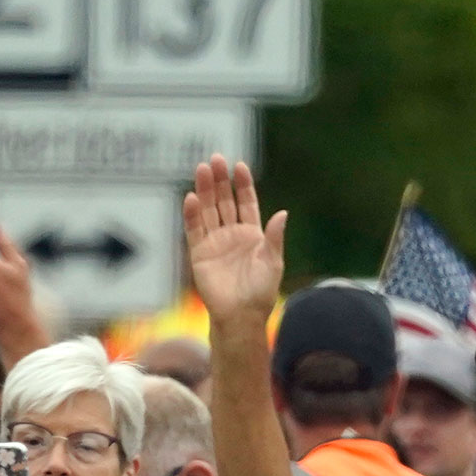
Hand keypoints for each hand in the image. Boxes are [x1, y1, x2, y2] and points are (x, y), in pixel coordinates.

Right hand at [184, 156, 287, 323]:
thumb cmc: (261, 293)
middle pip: (224, 201)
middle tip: (216, 159)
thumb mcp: (273, 262)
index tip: (239, 166)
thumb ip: (275, 237)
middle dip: (220, 181)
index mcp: (252, 235)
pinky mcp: (199, 253)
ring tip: (202, 169)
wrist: (241, 316)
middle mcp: (232, 235)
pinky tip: (191, 198)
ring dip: (205, 190)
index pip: (246, 203)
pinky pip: (194, 230)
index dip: (242, 185)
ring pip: (208, 210)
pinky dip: (192, 214)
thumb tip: (283, 213)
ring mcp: (214, 243)